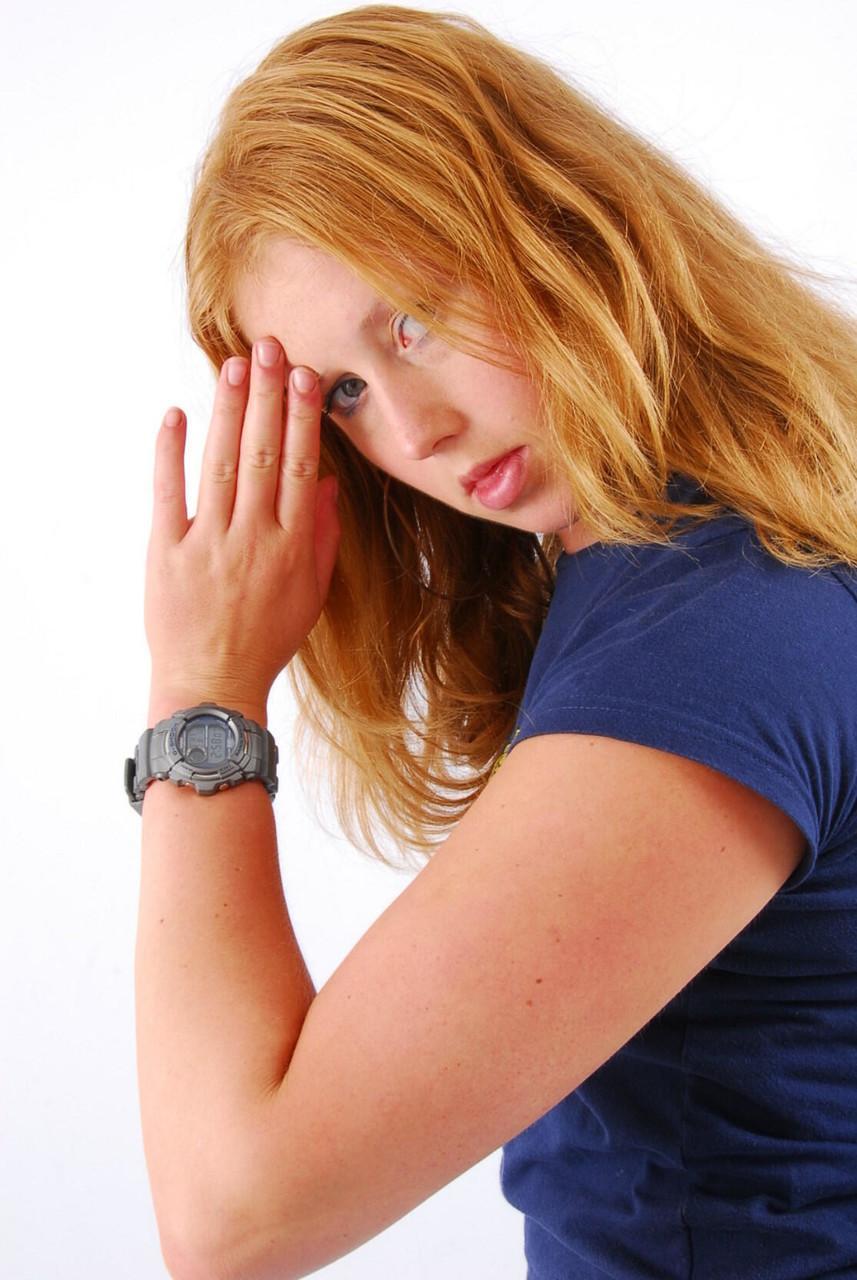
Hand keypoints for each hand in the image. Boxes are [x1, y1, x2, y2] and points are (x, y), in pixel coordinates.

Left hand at [144, 338, 339, 718]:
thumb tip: (326, 485)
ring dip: (229, 411)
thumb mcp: (311, 594)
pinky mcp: (166, 552)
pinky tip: (174, 415)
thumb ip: (323, 538)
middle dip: (267, 397)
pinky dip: (168, 453)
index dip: (303, 419)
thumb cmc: (266, 641)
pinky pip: (168, 493)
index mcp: (292, 547)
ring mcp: (208, 542)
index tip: (304, 377)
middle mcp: (253, 538)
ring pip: (222, 464)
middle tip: (269, 349)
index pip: (301, 468)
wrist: (213, 684)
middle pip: (264, 455)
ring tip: (235, 366)